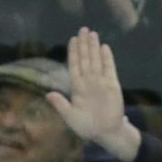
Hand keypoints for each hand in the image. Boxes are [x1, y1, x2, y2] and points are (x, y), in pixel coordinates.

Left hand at [47, 27, 136, 156]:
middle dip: (83, 44)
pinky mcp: (112, 85)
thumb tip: (48, 94)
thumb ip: (60, 104)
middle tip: (82, 29)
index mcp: (77, 88)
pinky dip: (107, 58)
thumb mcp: (69, 116)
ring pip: (96, 60)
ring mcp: (101, 82)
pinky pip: (109, 69)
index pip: (74, 65)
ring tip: (92, 34)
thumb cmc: (86, 126)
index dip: (73, 52)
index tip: (72, 40)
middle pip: (85, 59)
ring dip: (94, 47)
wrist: (105, 132)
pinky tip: (104, 47)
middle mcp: (88, 82)